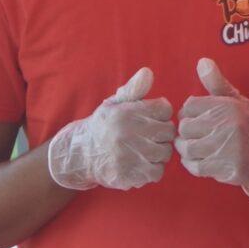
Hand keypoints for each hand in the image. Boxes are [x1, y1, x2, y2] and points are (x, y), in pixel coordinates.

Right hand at [45, 68, 175, 191]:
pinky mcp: (127, 175)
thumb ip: (134, 89)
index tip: (151, 119)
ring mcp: (128, 156)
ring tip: (146, 150)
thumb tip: (147, 73)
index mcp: (127, 112)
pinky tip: (142, 164)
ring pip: (165, 153)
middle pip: (168, 132)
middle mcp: (128, 133)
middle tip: (150, 137)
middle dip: (162, 134)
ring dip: (159, 153)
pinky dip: (152, 170)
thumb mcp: (115, 104)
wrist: (79, 154)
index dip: (161, 115)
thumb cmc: (104, 126)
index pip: (165, 109)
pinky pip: (156, 172)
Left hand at [177, 58, 248, 199]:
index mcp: (228, 105)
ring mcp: (228, 146)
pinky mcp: (228, 166)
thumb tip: (202, 61)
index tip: (201, 120)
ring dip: (189, 151)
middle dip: (188, 134)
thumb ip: (216, 82)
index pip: (188, 107)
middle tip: (199, 137)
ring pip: (187, 149)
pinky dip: (194, 165)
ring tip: (200, 149)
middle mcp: (229, 124)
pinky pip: (195, 166)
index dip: (190, 115)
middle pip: (184, 129)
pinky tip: (204, 161)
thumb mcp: (236, 100)